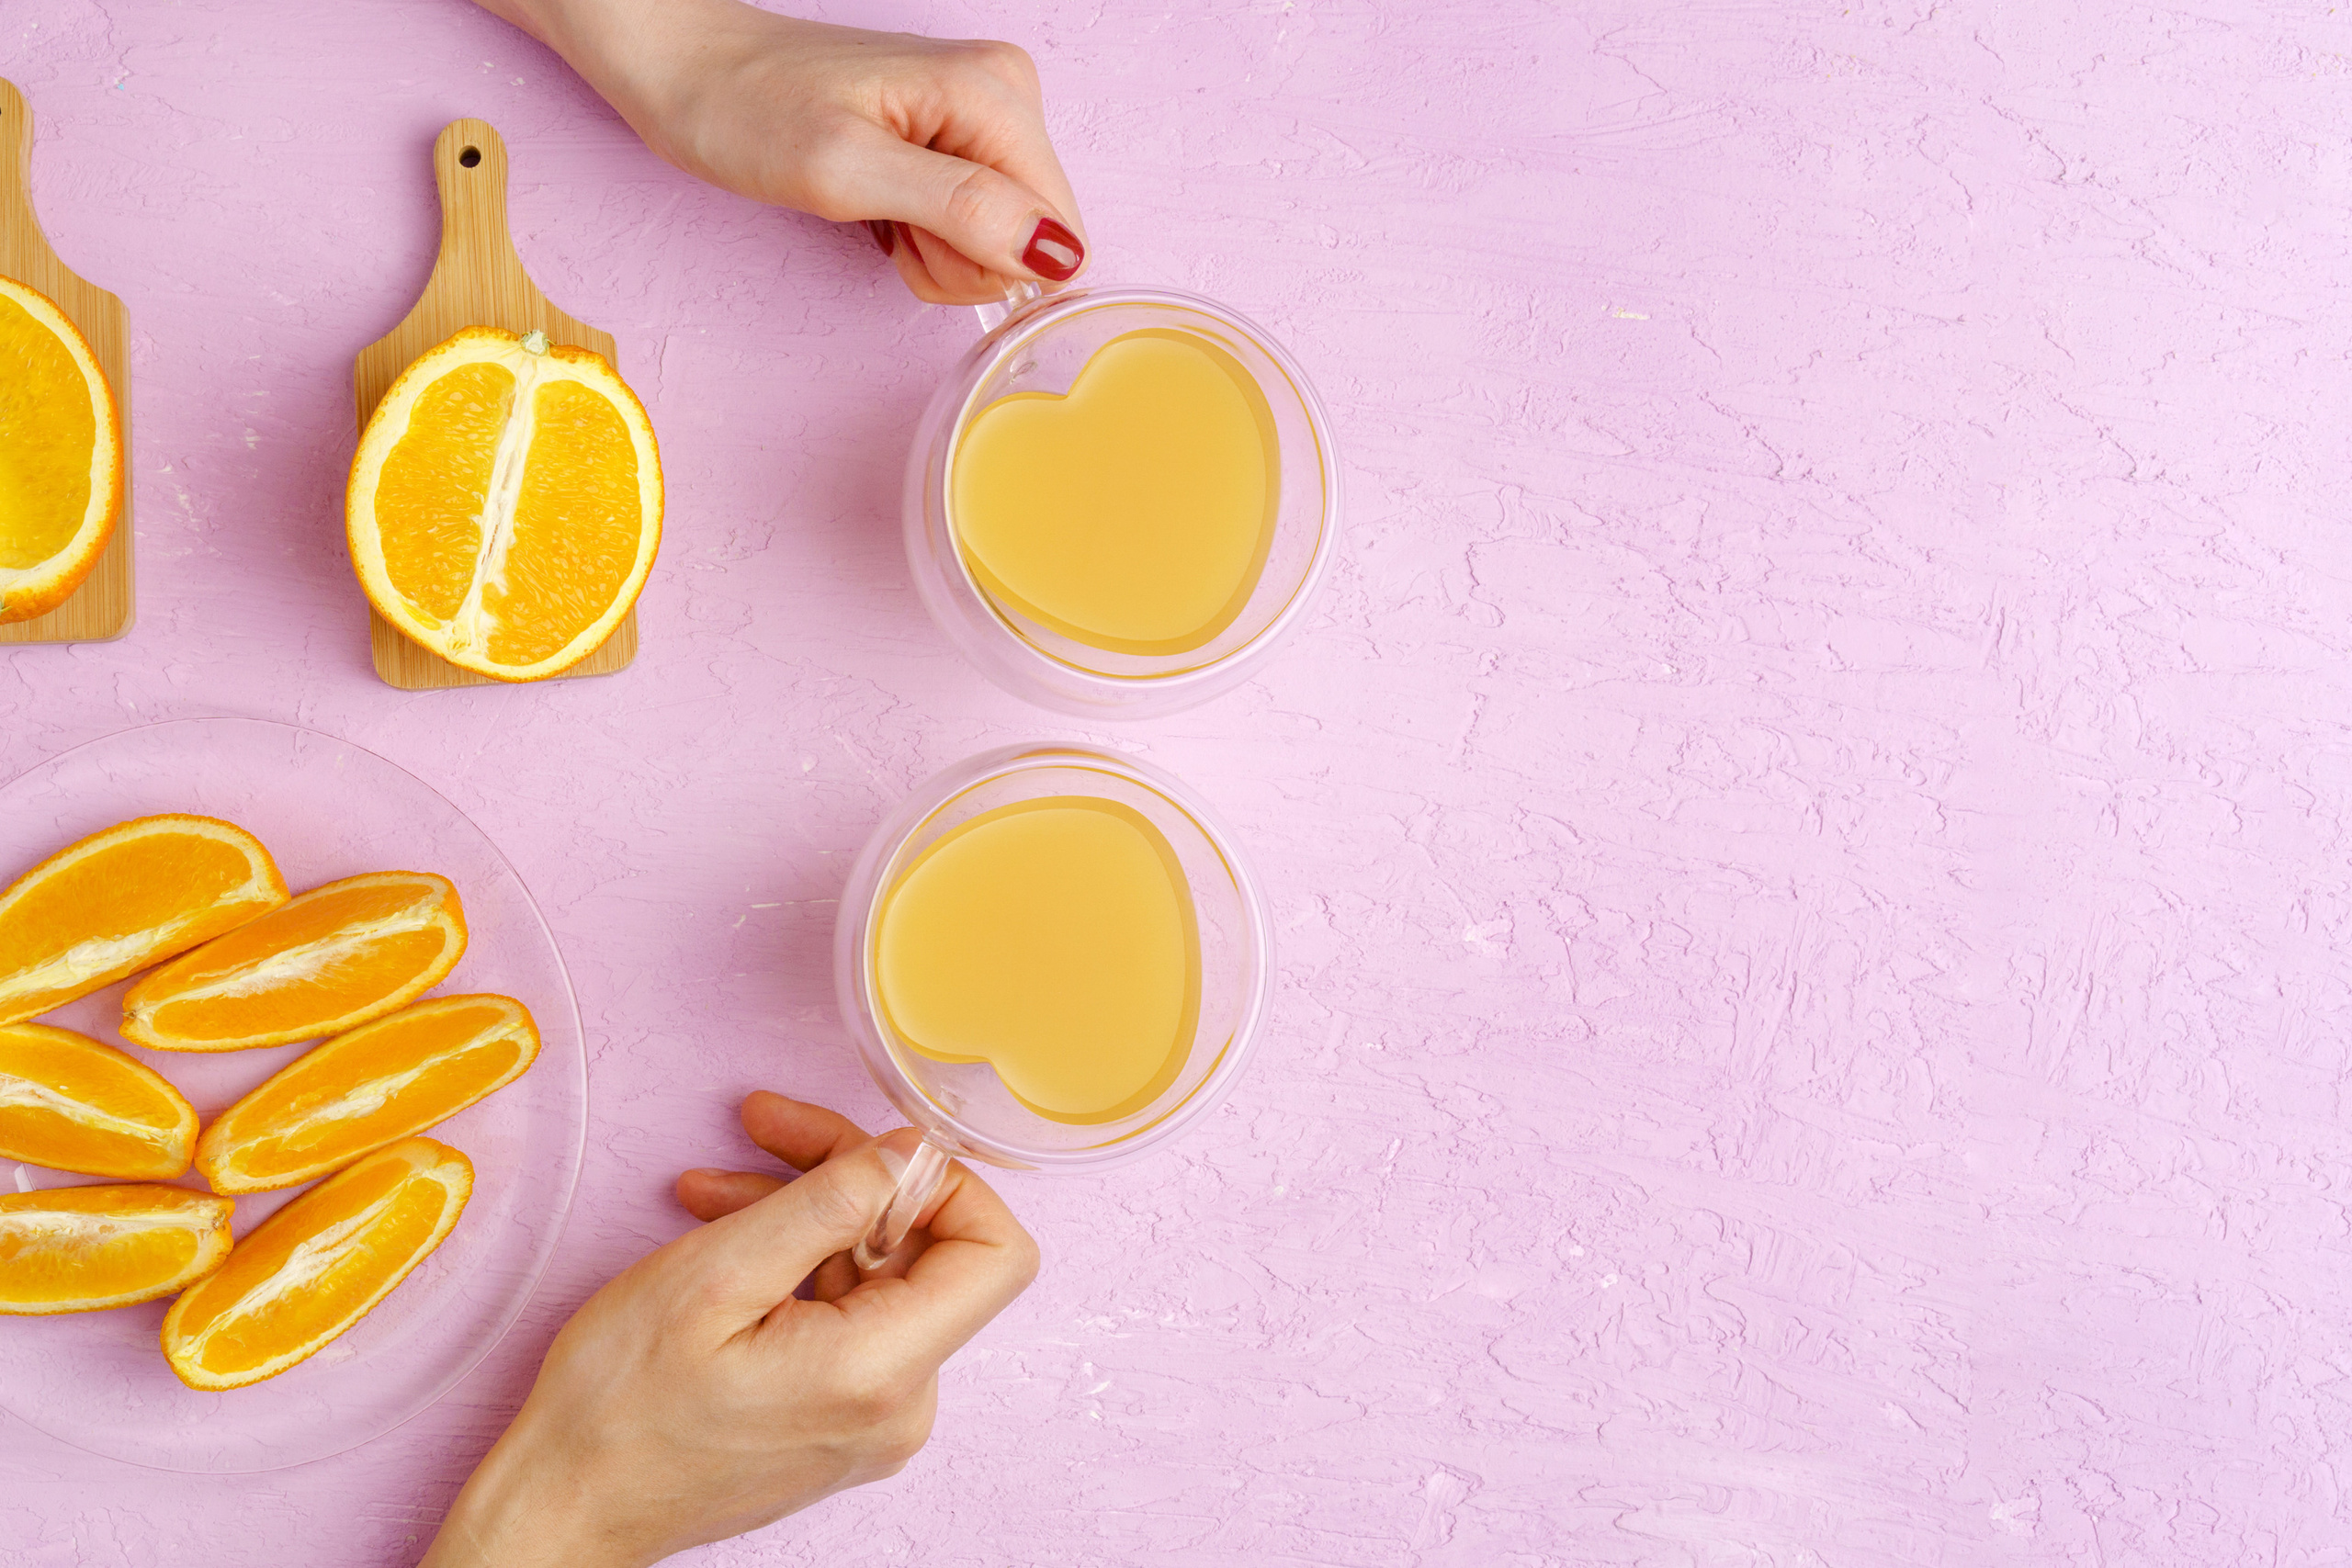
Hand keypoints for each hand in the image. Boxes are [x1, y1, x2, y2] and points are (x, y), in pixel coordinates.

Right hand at [420, 1092, 1038, 1567]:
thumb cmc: (618, 1406)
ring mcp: (875, 1418)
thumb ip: (828, 1204)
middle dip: (850, 1177)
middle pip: (929, 1251)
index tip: (866, 1152)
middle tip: (766, 1127)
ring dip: (807, 1215)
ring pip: (879, 1274)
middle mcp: (901, 1405)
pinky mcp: (842, 1417)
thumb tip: (909, 1152)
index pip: (998, 1254)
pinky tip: (726, 1232)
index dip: (946, 1184)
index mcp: (881, 1372)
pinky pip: (851, 1314)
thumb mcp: (715, 1275)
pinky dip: (798, 1263)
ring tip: (712, 1190)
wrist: (564, 1508)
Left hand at [476, 0, 1086, 303]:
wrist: (687, 68)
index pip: (1059, 237)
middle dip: (957, 255)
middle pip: (1034, 242)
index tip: (912, 231)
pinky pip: (972, 227)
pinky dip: (921, 234)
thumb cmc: (746, 111)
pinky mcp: (956, 137)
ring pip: (1001, 243)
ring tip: (870, 205)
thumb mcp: (846, 171)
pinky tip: (876, 201)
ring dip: (934, 249)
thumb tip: (1056, 254)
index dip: (986, 262)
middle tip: (881, 216)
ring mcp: (983, 115)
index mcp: (997, 94)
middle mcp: (1007, 95)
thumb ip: (960, 210)